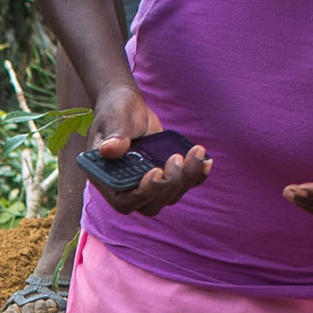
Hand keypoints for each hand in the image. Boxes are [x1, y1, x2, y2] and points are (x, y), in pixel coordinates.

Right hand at [80, 83, 207, 215]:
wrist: (129, 107)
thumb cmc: (116, 111)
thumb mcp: (113, 119)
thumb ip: (113, 135)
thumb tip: (109, 149)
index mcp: (107, 179)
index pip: (124, 201)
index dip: (143, 193)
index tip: (155, 171)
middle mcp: (127, 188)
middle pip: (151, 205)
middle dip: (169, 185)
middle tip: (176, 158)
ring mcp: (148, 185)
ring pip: (171, 196)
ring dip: (187, 178)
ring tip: (196, 151)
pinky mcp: (166, 176)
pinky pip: (184, 185)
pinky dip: (197, 175)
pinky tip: (205, 160)